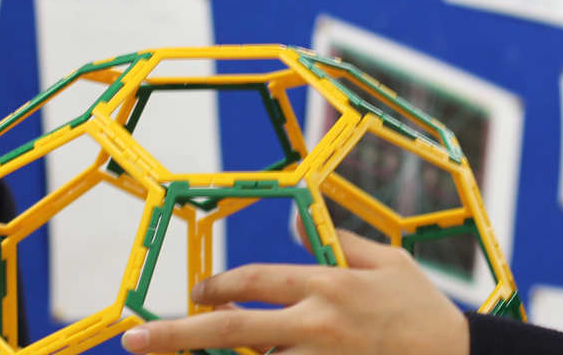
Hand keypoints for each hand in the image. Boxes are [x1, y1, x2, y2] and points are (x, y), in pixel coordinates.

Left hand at [120, 230, 468, 354]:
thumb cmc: (425, 313)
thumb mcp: (392, 263)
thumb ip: (342, 240)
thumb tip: (293, 223)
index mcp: (330, 284)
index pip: (256, 280)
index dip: (216, 286)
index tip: (196, 292)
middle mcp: (319, 323)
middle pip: (232, 328)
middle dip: (177, 333)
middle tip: (137, 340)